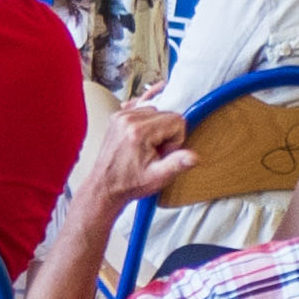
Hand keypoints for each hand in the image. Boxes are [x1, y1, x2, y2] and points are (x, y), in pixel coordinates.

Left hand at [70, 107, 199, 211]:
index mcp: (139, 131)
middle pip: (167, 114)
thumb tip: (194, 157)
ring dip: (157, 128)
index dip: (176, 139)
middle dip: (167, 133)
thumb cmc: (130, 183)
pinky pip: (142, 111)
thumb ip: (176, 164)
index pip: (177, 120)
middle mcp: (128, 119)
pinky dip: (145, 124)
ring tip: (146, 148)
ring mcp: (120, 116)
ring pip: (156, 112)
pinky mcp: (117, 117)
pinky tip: (139, 141)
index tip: (163, 154)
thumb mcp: (157, 178)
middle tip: (154, 153)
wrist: (104, 187)